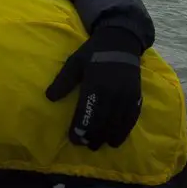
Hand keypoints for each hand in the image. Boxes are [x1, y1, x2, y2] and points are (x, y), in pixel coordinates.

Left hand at [45, 26, 142, 149]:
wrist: (121, 42)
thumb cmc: (93, 53)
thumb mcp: (74, 63)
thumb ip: (63, 81)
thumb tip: (50, 98)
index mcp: (96, 84)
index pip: (87, 112)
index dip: (80, 128)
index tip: (74, 139)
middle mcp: (113, 93)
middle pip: (102, 122)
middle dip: (93, 136)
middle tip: (84, 145)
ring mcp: (126, 96)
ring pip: (117, 124)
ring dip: (107, 137)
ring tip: (97, 145)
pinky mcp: (136, 97)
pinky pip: (131, 119)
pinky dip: (123, 132)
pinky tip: (116, 139)